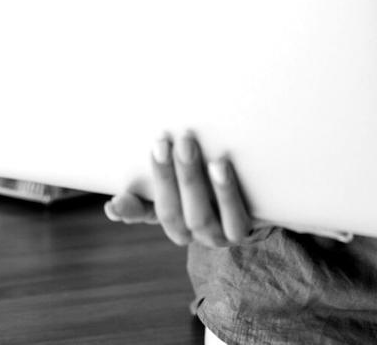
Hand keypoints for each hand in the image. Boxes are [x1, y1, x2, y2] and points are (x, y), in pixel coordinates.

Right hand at [104, 132, 254, 247]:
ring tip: (188, 145)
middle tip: (165, 141)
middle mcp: (193, 233)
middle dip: (166, 177)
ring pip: (200, 219)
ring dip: (192, 181)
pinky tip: (221, 165)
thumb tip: (112, 206)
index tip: (114, 201)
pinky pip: (235, 221)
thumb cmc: (213, 183)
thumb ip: (150, 190)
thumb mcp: (182, 183)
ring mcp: (219, 236)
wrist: (264, 195)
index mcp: (173, 219)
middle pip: (172, 214)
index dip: (130, 210)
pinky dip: (226, 193)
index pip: (145, 215)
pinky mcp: (245, 230)